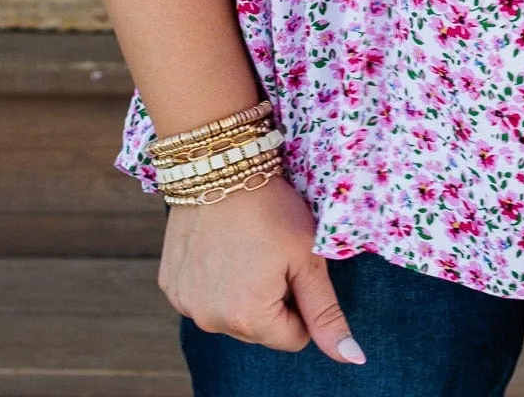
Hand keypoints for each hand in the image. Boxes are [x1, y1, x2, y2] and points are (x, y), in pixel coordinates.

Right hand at [157, 171, 365, 363]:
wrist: (221, 165)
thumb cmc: (271, 208)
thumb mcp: (307, 257)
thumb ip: (326, 313)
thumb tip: (352, 359)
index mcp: (249, 319)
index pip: (294, 337)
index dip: (301, 300)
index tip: (292, 264)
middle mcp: (211, 320)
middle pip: (261, 329)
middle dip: (271, 299)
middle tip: (268, 252)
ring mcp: (186, 303)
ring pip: (231, 314)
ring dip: (242, 291)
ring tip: (245, 246)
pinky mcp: (170, 284)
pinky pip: (203, 296)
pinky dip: (215, 279)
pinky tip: (220, 246)